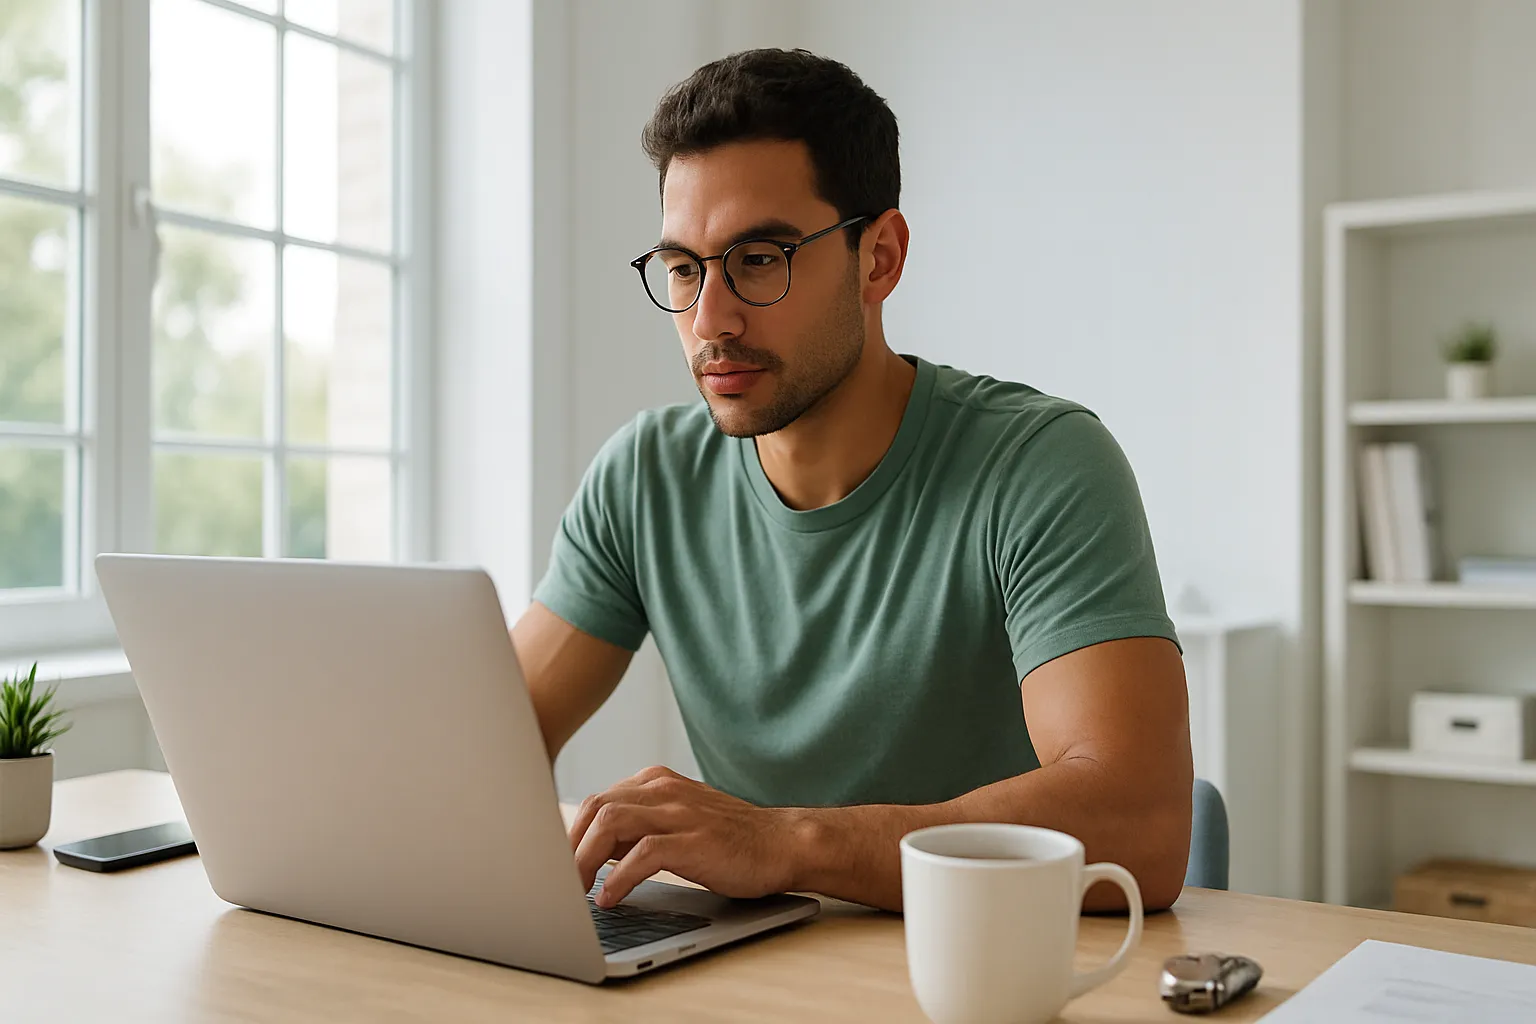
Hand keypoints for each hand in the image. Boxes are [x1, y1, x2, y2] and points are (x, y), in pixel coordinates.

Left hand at [569, 765, 803, 906]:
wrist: (782, 843)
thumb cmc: (729, 839)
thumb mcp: (677, 821)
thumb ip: (638, 827)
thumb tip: (592, 851)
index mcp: (656, 782)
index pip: (596, 801)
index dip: (569, 834)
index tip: (555, 863)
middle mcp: (664, 789)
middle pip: (595, 808)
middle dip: (568, 846)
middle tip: (558, 881)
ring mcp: (679, 812)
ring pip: (610, 823)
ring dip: (584, 859)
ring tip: (574, 890)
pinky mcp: (694, 840)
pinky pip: (642, 853)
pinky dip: (618, 878)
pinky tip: (609, 898)